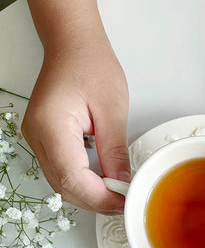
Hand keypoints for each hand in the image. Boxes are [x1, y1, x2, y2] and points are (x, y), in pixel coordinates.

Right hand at [22, 32, 129, 213]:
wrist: (73, 45)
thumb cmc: (91, 65)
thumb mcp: (113, 109)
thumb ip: (115, 151)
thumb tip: (122, 183)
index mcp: (51, 125)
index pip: (73, 177)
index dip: (99, 197)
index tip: (124, 202)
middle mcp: (37, 136)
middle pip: (64, 186)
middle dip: (96, 201)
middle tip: (125, 203)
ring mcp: (36, 139)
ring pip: (61, 183)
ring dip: (90, 195)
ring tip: (117, 195)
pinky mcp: (44, 140)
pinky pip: (61, 172)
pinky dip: (83, 183)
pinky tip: (103, 183)